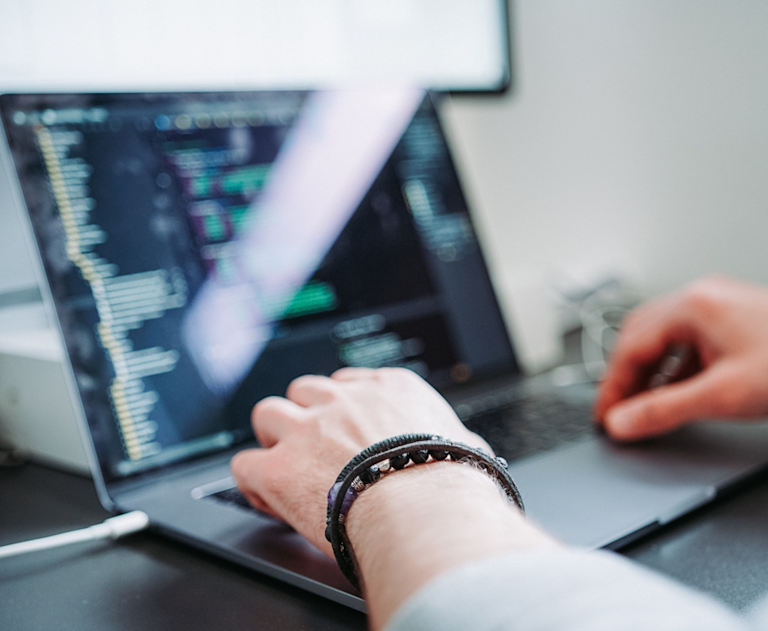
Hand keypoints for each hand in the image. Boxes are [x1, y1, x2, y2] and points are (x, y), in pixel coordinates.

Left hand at [230, 367, 490, 555]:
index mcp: (388, 389)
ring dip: (273, 439)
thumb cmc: (452, 484)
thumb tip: (469, 449)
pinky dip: (254, 482)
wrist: (427, 510)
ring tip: (286, 465)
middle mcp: (343, 400)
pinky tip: (269, 497)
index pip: (349, 383)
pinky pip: (245, 464)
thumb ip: (455, 438)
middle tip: (313, 448)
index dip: (341, 410)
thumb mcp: (466, 445)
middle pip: (305, 390)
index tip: (343, 432)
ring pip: (267, 413)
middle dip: (305, 416)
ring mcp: (307, 429)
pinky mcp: (280, 467)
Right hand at [595, 275, 767, 440]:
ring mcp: (719, 306)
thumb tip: (623, 422)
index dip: (612, 387)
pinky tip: (676, 391)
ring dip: (649, 373)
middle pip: (641, 337)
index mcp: (693, 306)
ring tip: (642, 406)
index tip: (604, 416)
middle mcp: (702, 298)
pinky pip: (689, 342)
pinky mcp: (734, 320)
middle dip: (625, 376)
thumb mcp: (724, 395)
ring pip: (664, 339)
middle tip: (617, 411)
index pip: (631, 348)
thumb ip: (664, 411)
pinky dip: (675, 368)